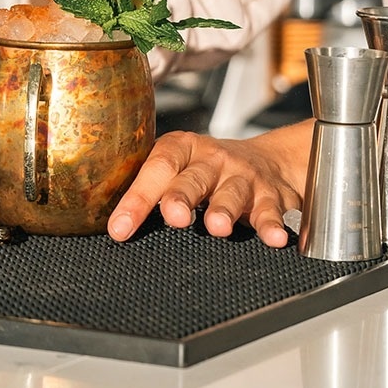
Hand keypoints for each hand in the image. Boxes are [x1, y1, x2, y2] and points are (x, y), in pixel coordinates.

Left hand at [107, 122, 311, 246]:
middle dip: (182, 196)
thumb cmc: (208, 171)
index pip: (157, 168)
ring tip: (217, 227)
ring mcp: (243, 176)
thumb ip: (151, 192)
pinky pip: (270, 210)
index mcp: (181, 149)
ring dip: (225, 209)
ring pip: (232, 193)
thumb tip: (115, 227)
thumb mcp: (178, 170)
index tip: (121, 227)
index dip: (138, 196)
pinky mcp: (271, 195)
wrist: (269, 160)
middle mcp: (212, 159)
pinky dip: (273, 225)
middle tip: (173, 216)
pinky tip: (273, 238)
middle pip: (194, 177)